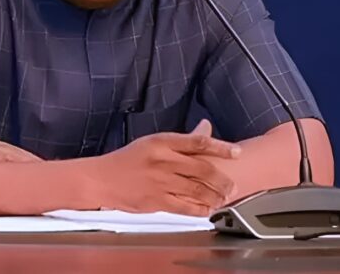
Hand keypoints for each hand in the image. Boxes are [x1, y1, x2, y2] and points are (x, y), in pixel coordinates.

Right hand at [90, 119, 240, 216]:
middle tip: (233, 185)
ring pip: (197, 190)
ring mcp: (160, 182)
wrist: (102, 179)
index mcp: (162, 142)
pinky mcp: (156, 201)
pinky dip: (200, 209)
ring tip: (224, 198)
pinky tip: (208, 209)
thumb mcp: (153, 142)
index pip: (198, 142)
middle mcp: (163, 161)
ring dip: (215, 196)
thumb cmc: (128, 160)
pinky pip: (185, 207)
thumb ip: (182, 140)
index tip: (237, 152)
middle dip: (222, 179)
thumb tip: (206, 129)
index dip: (221, 147)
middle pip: (202, 169)